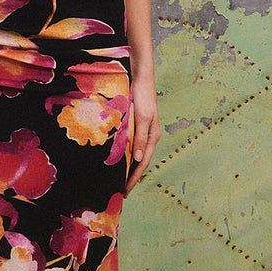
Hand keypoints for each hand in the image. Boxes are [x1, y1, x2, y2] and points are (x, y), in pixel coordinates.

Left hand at [125, 74, 160, 196]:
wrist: (141, 79)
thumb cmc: (142, 97)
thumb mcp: (142, 118)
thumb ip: (140, 138)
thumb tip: (139, 159)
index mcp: (152, 137)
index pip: (143, 163)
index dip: (134, 177)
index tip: (125, 190)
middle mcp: (149, 137)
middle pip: (141, 161)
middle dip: (132, 177)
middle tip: (122, 191)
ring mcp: (143, 131)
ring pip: (136, 154)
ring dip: (129, 167)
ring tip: (120, 180)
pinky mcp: (136, 126)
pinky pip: (131, 145)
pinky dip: (126, 155)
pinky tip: (119, 159)